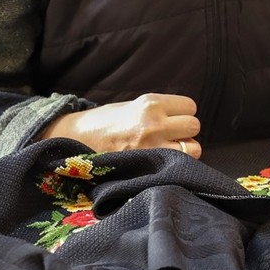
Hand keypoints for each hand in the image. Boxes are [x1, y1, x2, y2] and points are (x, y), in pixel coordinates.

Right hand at [40, 93, 201, 156]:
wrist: (75, 138)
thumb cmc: (105, 121)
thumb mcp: (132, 106)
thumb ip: (159, 111)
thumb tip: (183, 119)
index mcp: (150, 103)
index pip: (190, 106)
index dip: (184, 114)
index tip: (174, 120)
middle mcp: (153, 123)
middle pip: (194, 126)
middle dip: (186, 132)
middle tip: (172, 137)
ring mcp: (151, 146)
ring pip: (193, 148)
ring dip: (185, 150)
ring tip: (169, 150)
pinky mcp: (147, 165)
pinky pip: (177, 166)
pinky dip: (175, 166)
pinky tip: (162, 163)